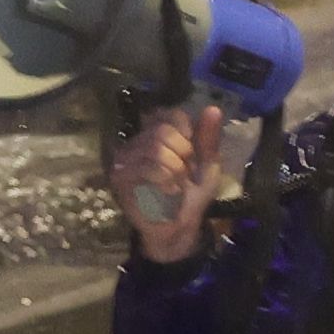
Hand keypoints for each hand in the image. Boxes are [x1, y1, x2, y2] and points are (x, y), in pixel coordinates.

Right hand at [113, 103, 237, 260]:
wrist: (180, 226)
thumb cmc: (193, 193)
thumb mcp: (208, 164)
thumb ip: (209, 137)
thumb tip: (213, 108)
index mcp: (159, 132)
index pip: (172, 115)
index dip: (188, 134)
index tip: (193, 154)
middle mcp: (138, 140)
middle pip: (163, 131)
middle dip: (183, 155)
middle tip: (185, 173)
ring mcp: (125, 158)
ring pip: (155, 149)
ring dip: (176, 170)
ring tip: (177, 183)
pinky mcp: (120, 177)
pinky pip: (147, 167)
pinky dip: (166, 180)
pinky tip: (169, 191)